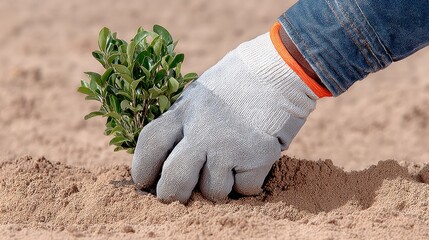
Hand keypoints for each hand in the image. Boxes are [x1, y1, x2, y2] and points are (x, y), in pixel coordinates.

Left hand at [131, 32, 317, 202]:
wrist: (281, 69)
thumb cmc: (239, 81)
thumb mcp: (201, 93)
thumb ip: (184, 121)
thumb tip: (169, 155)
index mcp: (184, 111)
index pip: (149, 145)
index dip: (141, 169)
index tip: (145, 182)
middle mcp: (201, 131)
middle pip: (173, 182)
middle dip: (173, 195)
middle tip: (180, 196)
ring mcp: (228, 146)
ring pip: (212, 192)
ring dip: (220, 185)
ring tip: (231, 163)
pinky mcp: (256, 158)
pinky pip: (244, 190)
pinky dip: (248, 183)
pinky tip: (252, 160)